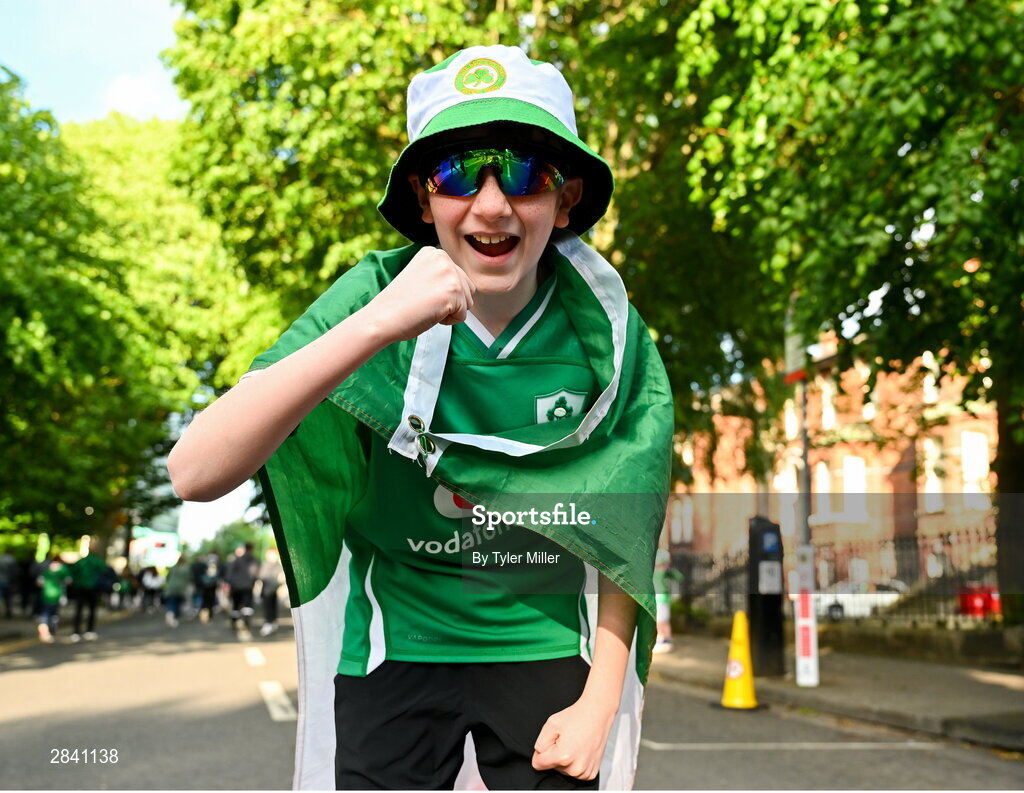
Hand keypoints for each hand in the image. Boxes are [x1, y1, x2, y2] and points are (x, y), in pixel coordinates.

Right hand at [360, 246, 474, 343]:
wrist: (383, 317)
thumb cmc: (399, 304)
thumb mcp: (422, 278)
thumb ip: (443, 276)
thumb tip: (470, 288)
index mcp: (435, 253)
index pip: (459, 279)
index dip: (441, 294)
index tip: (420, 293)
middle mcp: (444, 258)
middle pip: (467, 290)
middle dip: (450, 302)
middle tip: (424, 302)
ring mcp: (450, 273)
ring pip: (467, 303)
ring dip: (450, 312)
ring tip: (426, 307)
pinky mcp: (453, 291)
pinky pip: (462, 316)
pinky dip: (448, 322)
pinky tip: (429, 313)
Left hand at [531, 694, 615, 780]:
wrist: (597, 714)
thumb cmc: (577, 717)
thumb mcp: (551, 724)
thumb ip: (540, 744)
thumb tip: (539, 756)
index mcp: (563, 757)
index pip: (538, 764)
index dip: (541, 752)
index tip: (551, 742)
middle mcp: (575, 769)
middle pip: (552, 767)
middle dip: (555, 754)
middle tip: (565, 740)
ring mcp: (585, 772)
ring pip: (563, 770)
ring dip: (565, 759)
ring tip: (574, 743)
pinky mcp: (591, 773)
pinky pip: (575, 772)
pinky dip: (575, 763)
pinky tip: (580, 750)